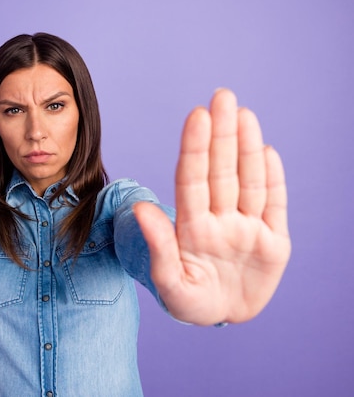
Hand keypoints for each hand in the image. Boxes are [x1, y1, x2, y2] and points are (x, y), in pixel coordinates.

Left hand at [134, 89, 289, 324]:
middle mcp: (220, 220)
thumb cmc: (189, 302)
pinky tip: (267, 152)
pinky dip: (274, 179)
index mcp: (193, 228)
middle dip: (222, 134)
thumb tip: (139, 208)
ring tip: (243, 114)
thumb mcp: (171, 283)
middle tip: (222, 96)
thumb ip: (159, 246)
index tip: (197, 115)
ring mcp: (247, 228)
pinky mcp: (274, 242)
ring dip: (247, 148)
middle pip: (221, 171)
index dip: (195, 148)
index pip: (193, 179)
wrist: (222, 317)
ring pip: (249, 181)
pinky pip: (275, 206)